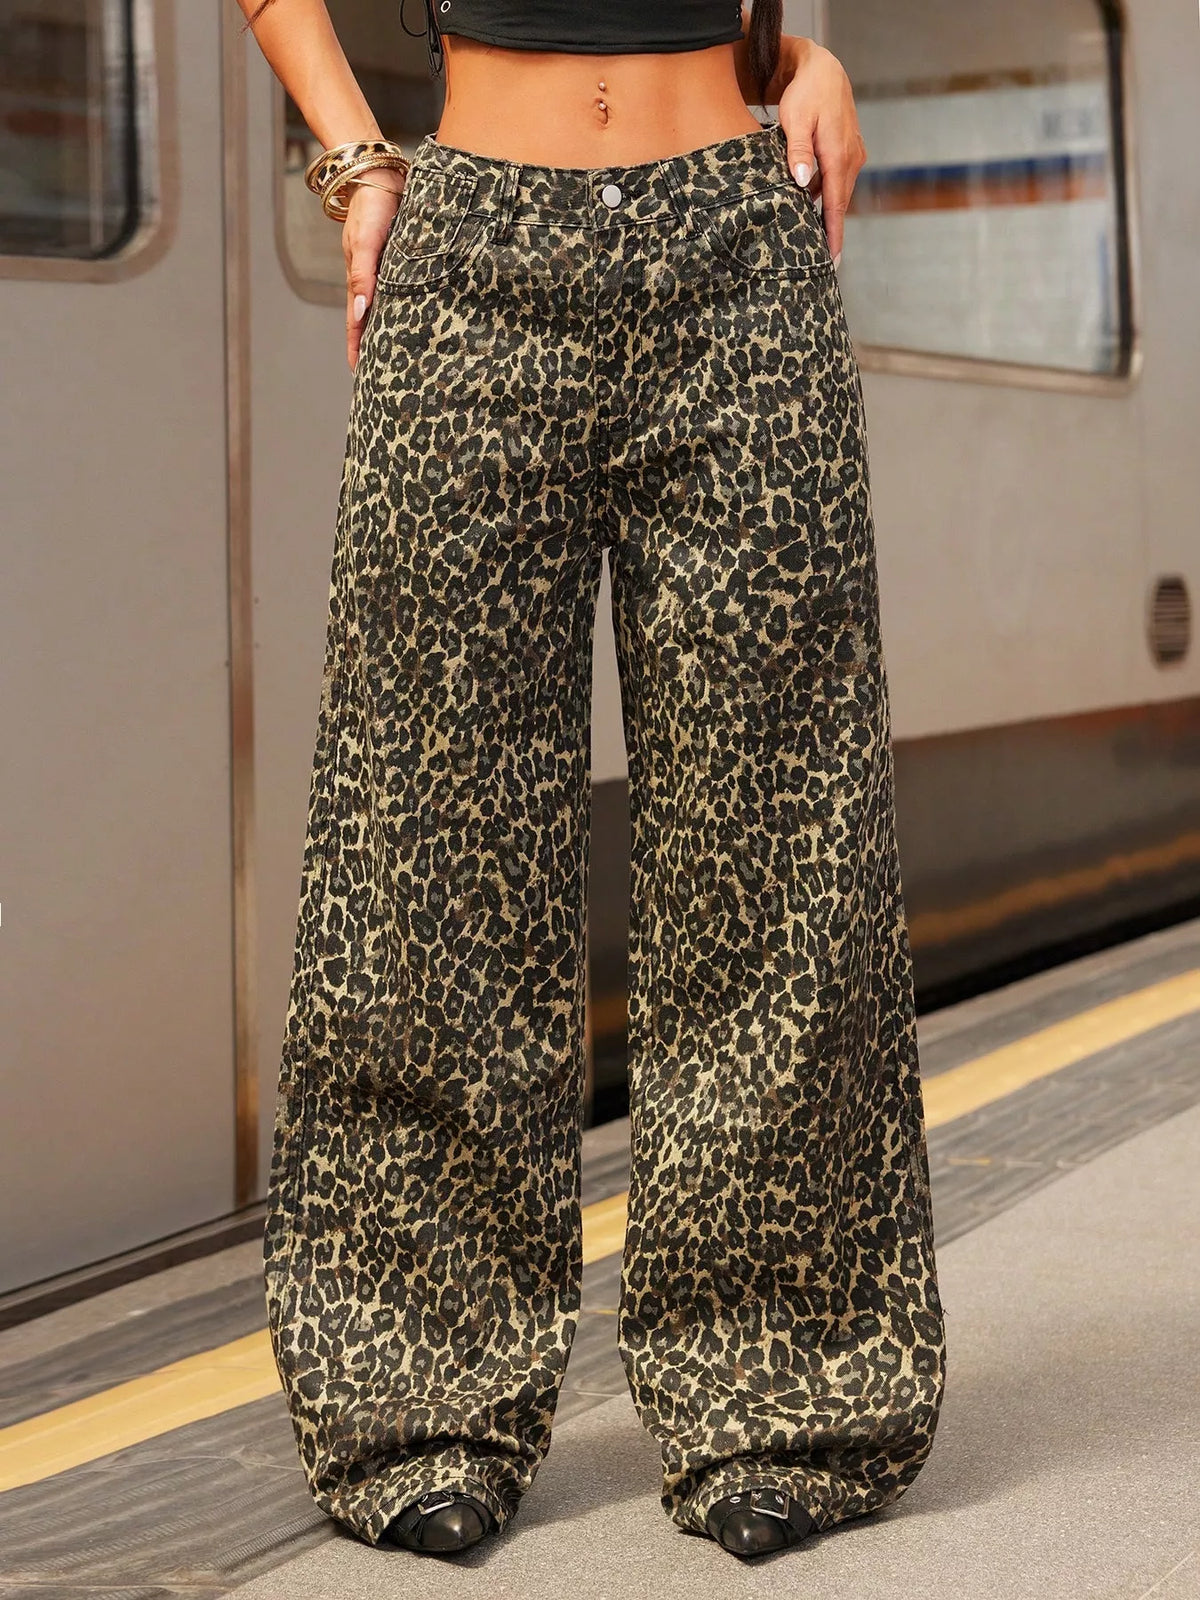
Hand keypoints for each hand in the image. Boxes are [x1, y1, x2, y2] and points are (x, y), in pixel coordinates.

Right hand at [343, 169, 405, 370]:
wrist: (382, 172)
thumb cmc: (371, 206)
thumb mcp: (365, 243)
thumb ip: (363, 277)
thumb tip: (360, 313)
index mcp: (360, 278)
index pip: (357, 322)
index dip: (357, 347)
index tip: (359, 374)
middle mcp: (374, 277)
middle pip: (373, 319)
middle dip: (375, 345)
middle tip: (383, 375)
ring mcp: (388, 268)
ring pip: (391, 306)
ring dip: (393, 328)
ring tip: (401, 354)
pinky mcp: (404, 258)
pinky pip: (406, 289)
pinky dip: (407, 306)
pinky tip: (417, 317)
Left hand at [777, 40, 866, 268]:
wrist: (823, 70)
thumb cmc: (805, 94)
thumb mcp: (795, 120)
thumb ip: (797, 152)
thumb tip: (802, 182)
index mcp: (838, 155)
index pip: (835, 205)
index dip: (833, 235)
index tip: (832, 260)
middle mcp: (851, 158)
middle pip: (838, 204)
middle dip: (831, 232)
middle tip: (818, 262)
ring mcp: (853, 155)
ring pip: (837, 192)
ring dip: (825, 213)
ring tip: (810, 237)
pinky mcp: (850, 152)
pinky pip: (837, 181)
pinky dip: (825, 194)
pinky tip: (808, 204)